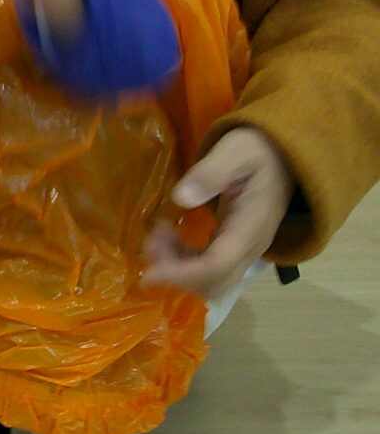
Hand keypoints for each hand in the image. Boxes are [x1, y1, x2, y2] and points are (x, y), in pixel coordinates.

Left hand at [144, 126, 294, 297]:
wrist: (284, 156)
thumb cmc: (258, 151)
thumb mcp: (235, 152)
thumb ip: (211, 173)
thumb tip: (182, 198)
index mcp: (251, 227)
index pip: (217, 266)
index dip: (182, 274)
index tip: (149, 272)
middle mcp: (251, 247)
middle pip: (214, 282)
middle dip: (176, 273)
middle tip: (150, 243)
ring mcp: (244, 249)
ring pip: (211, 279)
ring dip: (177, 267)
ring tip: (156, 235)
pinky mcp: (235, 245)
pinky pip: (209, 266)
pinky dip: (184, 259)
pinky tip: (169, 235)